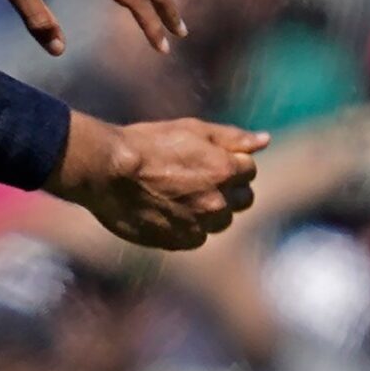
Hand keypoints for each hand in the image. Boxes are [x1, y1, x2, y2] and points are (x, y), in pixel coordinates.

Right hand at [50, 113, 265, 249]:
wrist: (104, 170)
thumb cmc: (145, 143)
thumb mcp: (191, 129)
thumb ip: (232, 137)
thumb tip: (265, 141)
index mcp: (226, 170)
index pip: (248, 170)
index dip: (227, 162)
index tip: (202, 159)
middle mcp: (219, 201)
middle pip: (242, 199)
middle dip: (225, 189)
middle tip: (191, 177)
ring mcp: (199, 224)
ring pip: (220, 221)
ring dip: (207, 210)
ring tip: (176, 194)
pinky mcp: (180, 241)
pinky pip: (196, 237)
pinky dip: (186, 226)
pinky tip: (164, 209)